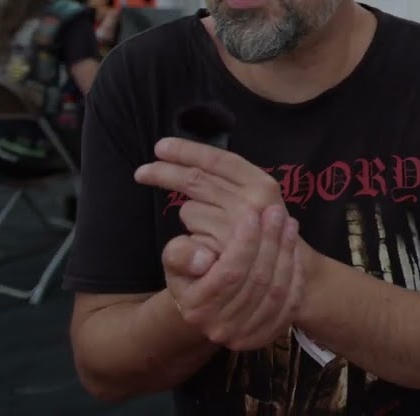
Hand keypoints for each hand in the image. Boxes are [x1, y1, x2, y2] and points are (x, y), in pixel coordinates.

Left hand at [135, 137, 285, 255]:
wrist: (278, 272)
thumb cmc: (258, 230)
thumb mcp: (248, 199)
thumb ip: (223, 180)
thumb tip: (187, 162)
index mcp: (262, 183)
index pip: (219, 160)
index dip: (188, 151)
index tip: (161, 147)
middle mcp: (253, 203)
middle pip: (196, 180)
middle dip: (164, 172)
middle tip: (141, 172)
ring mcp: (238, 229)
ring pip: (190, 209)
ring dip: (191, 216)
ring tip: (209, 229)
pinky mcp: (222, 251)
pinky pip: (188, 236)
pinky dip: (192, 239)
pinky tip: (208, 247)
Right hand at [161, 203, 305, 350]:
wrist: (208, 304)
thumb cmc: (192, 273)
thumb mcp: (176, 258)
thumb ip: (180, 253)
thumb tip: (203, 257)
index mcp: (196, 308)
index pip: (230, 272)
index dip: (245, 242)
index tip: (252, 213)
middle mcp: (221, 327)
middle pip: (257, 280)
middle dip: (270, 241)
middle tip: (277, 212)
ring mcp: (247, 335)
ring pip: (277, 290)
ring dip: (286, 253)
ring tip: (289, 223)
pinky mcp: (268, 335)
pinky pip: (290, 302)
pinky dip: (296, 273)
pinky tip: (294, 248)